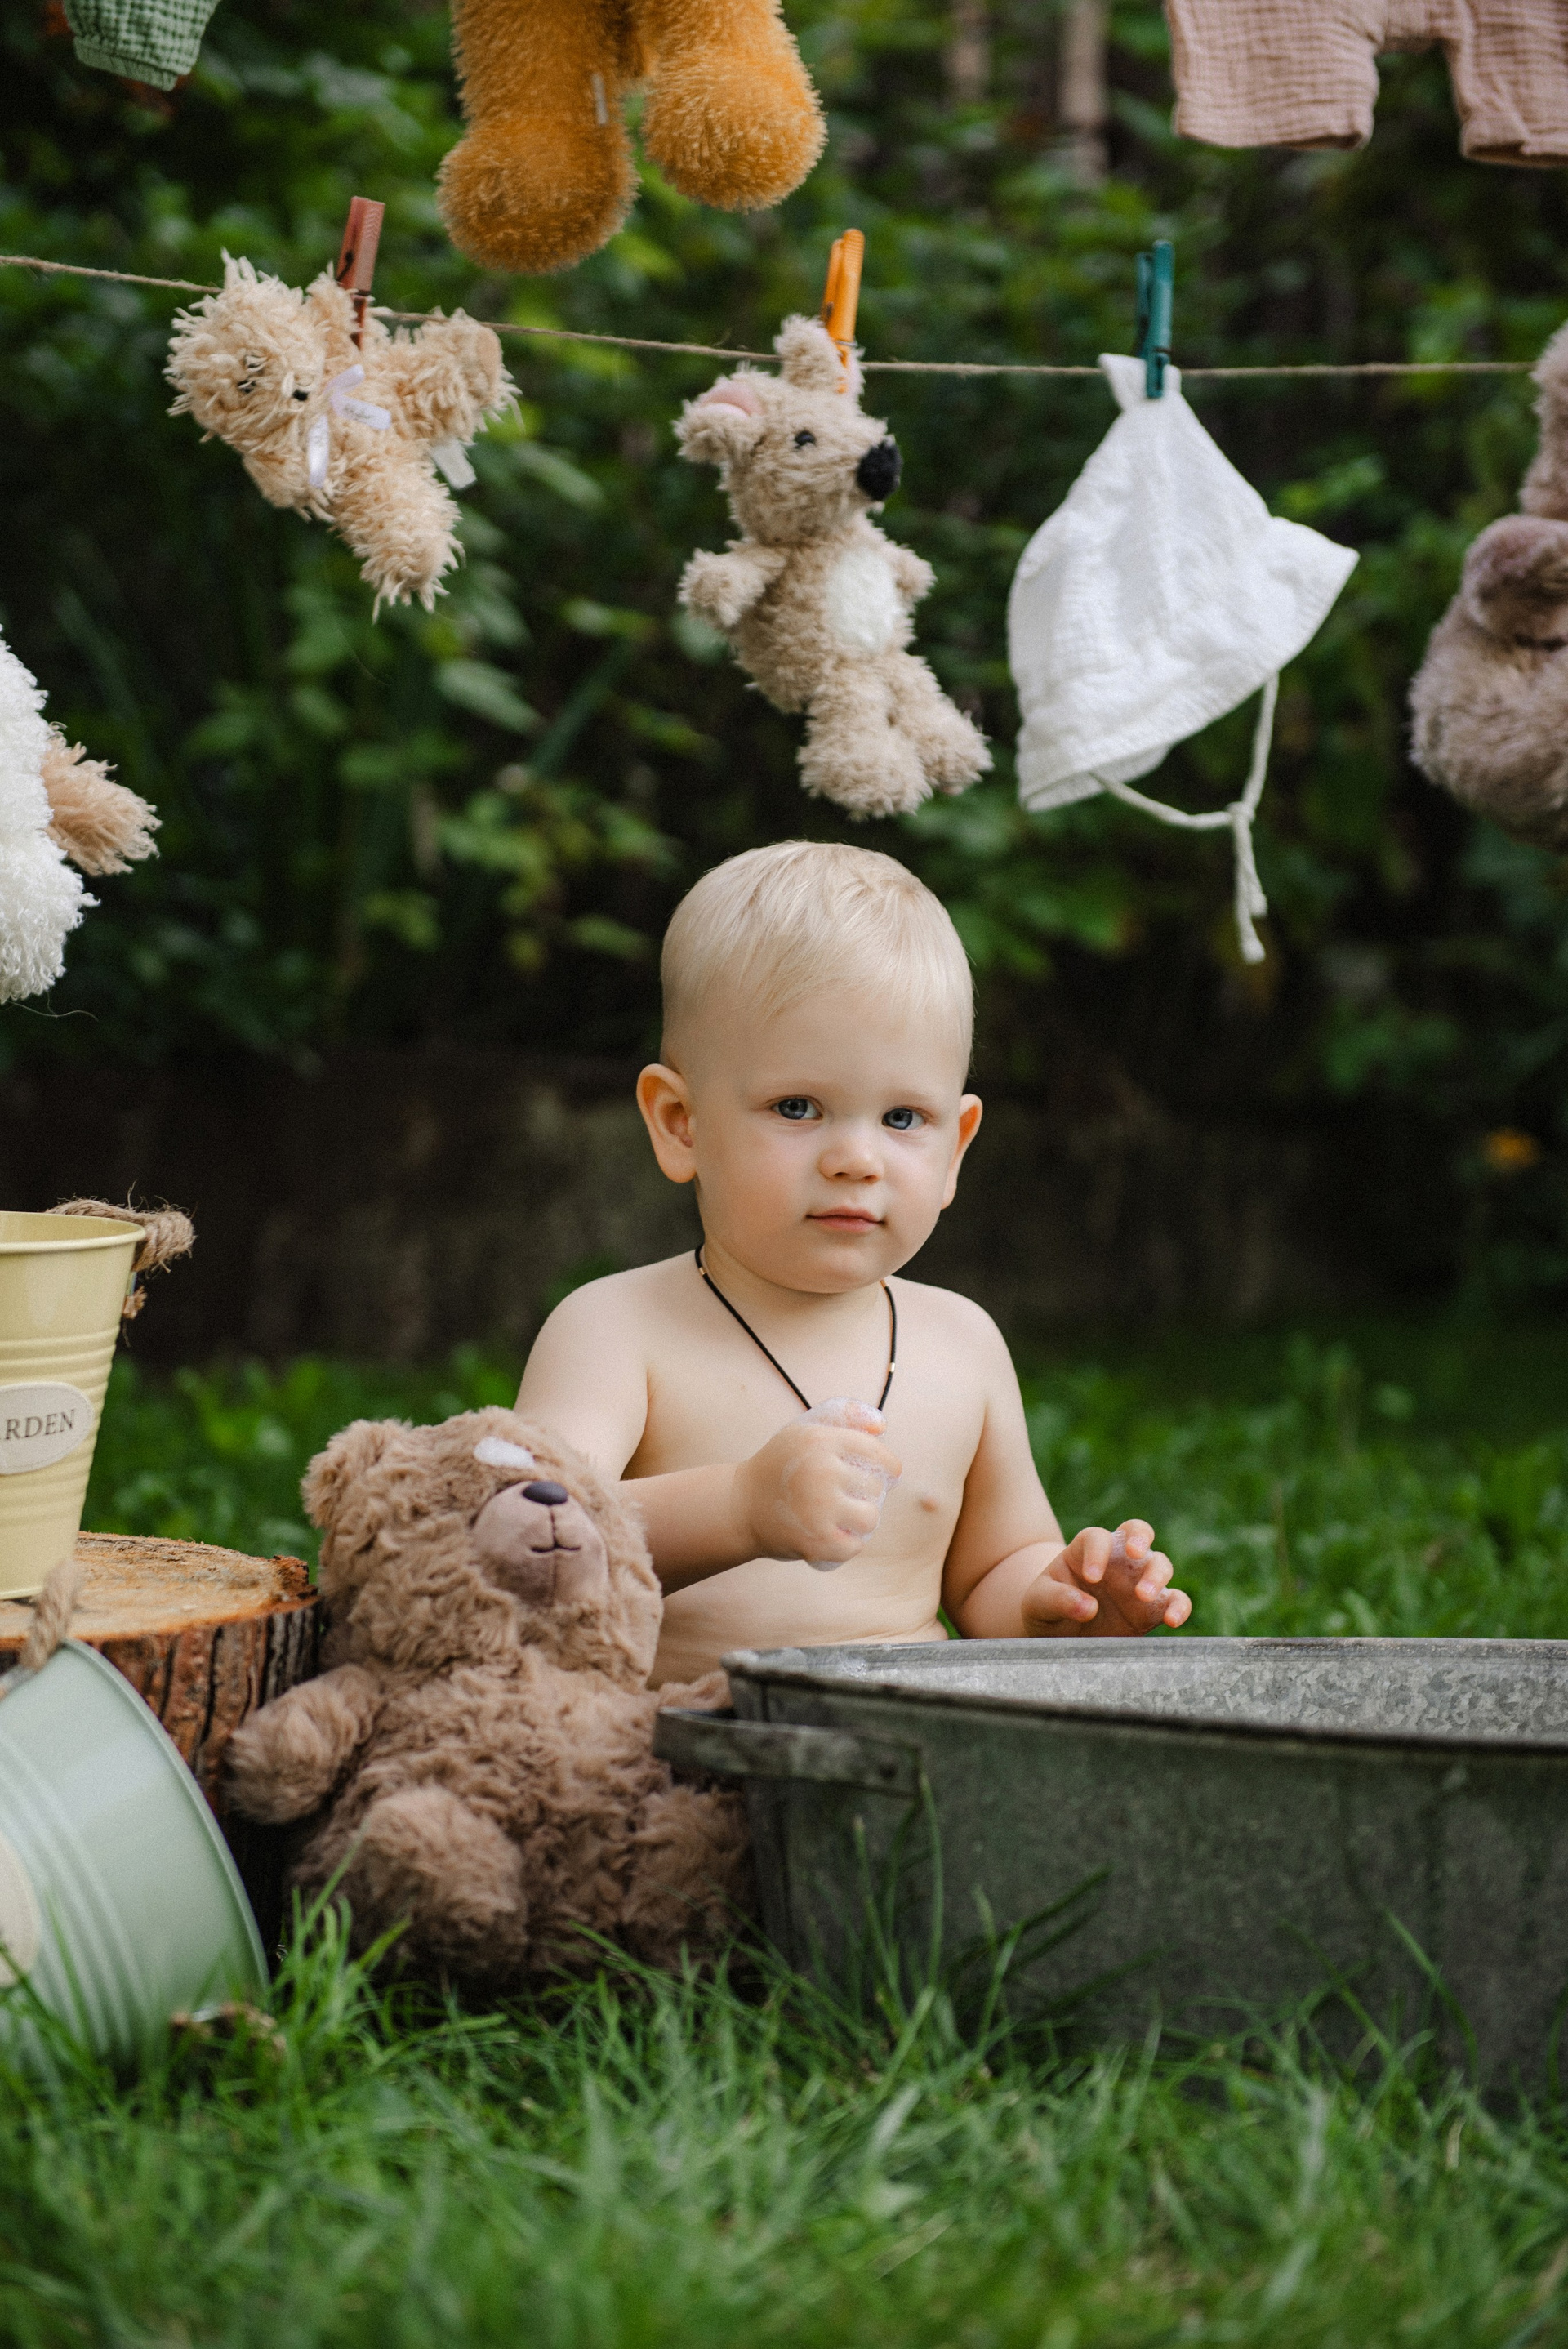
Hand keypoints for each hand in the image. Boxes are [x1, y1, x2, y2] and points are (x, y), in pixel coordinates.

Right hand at [733, 1402, 901, 1571]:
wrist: (740, 1506)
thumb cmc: (779, 1467)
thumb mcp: (804, 1432)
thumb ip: (844, 1418)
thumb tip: (883, 1427)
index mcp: (821, 1441)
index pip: (877, 1453)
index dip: (888, 1466)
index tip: (887, 1474)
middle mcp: (822, 1472)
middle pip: (876, 1487)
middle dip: (867, 1493)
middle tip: (845, 1496)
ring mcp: (820, 1509)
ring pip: (871, 1518)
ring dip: (861, 1520)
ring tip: (844, 1516)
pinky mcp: (816, 1541)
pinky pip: (854, 1547)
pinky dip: (846, 1545)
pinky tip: (833, 1535)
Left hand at [1021, 1520, 1189, 1637]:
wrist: (1059, 1639)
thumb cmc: (1046, 1611)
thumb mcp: (1038, 1604)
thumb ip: (1057, 1600)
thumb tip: (1087, 1607)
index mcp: (1085, 1550)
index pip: (1097, 1538)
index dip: (1097, 1553)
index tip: (1092, 1578)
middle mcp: (1117, 1560)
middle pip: (1138, 1532)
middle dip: (1140, 1537)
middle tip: (1134, 1554)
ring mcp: (1137, 1582)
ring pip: (1160, 1564)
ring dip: (1157, 1575)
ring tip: (1143, 1595)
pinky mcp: (1152, 1610)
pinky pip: (1175, 1601)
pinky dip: (1179, 1607)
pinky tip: (1172, 1619)